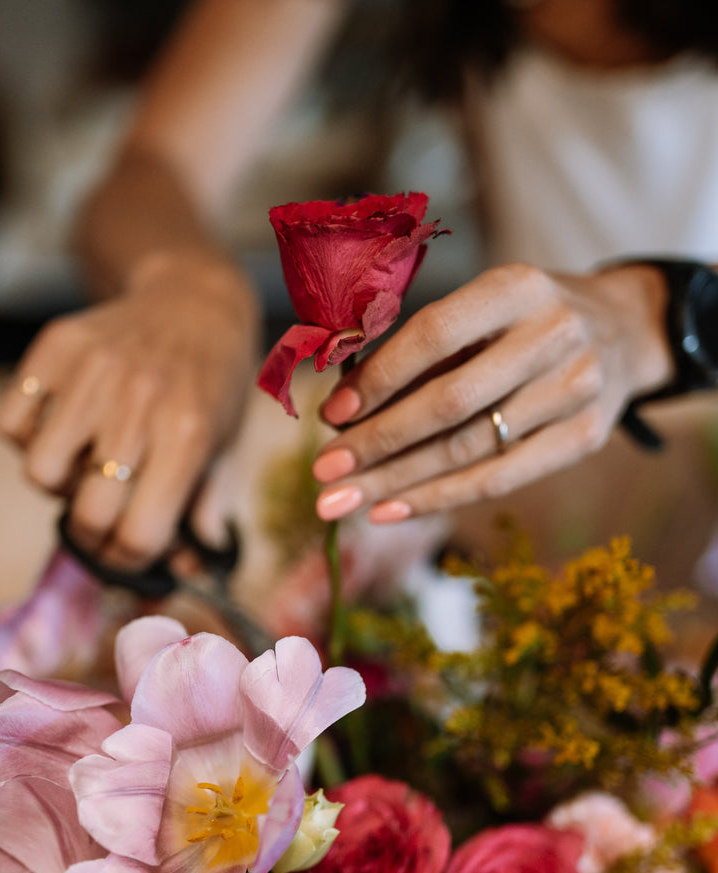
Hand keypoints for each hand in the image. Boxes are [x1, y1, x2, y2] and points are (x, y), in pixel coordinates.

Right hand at [0, 248, 258, 568]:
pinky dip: (27, 439)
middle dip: (94, 533)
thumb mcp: (227, 450)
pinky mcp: (56, 345)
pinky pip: (10, 424)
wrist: (193, 301)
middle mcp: (140, 400)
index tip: (129, 551)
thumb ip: (208, 513)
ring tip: (84, 463)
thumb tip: (186, 574)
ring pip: (40, 472)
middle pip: (89, 512)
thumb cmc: (211, 389)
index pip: (140, 534)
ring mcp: (94, 369)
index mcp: (189, 434)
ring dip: (58, 484)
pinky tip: (63, 427)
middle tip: (104, 518)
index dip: (129, 559)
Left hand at [311, 262, 673, 522]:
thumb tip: (340, 409)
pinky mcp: (587, 436)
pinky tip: (390, 510)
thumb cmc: (522, 320)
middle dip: (378, 443)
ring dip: (396, 480)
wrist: (623, 330)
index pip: (434, 335)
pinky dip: (438, 498)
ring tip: (343, 501)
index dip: (378, 379)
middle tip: (324, 473)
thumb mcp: (481, 307)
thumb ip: (418, 348)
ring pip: (469, 448)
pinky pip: (500, 479)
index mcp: (517, 286)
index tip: (330, 416)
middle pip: (450, 403)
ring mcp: (576, 388)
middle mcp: (553, 333)